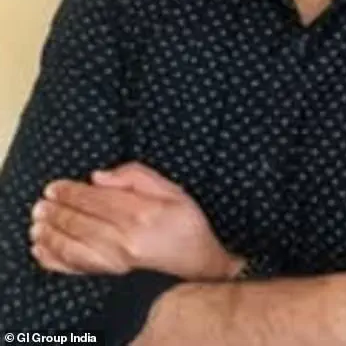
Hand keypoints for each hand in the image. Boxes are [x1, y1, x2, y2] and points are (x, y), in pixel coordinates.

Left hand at [29, 161, 244, 280]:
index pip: (95, 199)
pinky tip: (43, 251)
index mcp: (140, 212)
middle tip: (41, 202)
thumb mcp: (173, 190)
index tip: (54, 186)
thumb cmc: (188, 225)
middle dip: (57, 210)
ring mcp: (116, 261)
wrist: (199, 266)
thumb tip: (98, 176)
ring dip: (52, 232)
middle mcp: (125, 238)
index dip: (71, 192)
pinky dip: (56, 259)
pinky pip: (77, 268)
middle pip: (81, 221)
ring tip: (38, 222)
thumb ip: (137, 177)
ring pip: (73, 244)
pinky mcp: (112, 276)